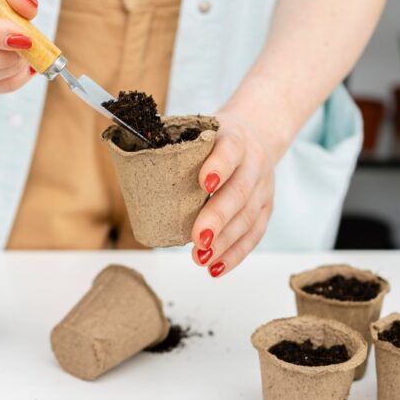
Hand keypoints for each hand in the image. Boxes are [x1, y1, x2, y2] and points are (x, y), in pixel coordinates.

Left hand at [189, 110, 277, 276]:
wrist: (255, 135)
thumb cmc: (216, 140)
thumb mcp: (200, 131)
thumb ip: (174, 146)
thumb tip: (133, 162)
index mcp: (235, 138)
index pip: (231, 149)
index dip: (219, 165)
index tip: (205, 182)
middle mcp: (253, 163)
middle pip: (239, 191)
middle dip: (218, 217)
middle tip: (197, 238)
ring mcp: (263, 188)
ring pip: (248, 217)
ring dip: (224, 242)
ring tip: (201, 257)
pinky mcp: (266, 208)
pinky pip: (254, 235)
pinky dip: (235, 254)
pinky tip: (216, 268)